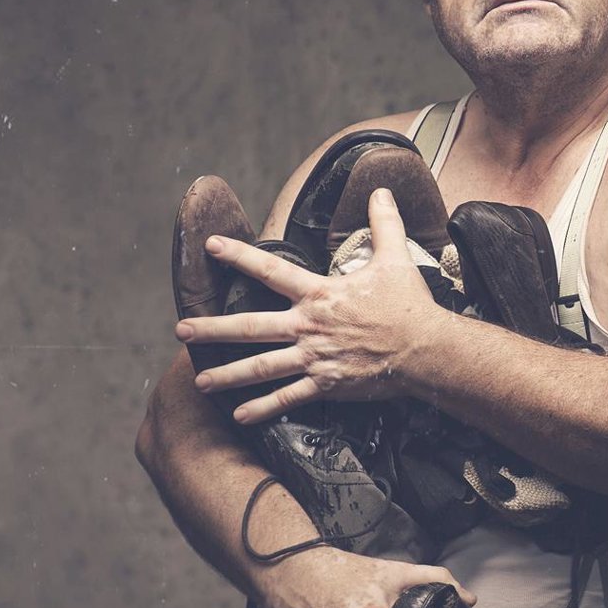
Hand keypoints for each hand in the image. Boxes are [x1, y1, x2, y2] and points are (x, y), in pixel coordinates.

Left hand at [174, 188, 444, 422]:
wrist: (425, 349)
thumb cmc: (409, 305)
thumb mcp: (395, 258)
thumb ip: (384, 224)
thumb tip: (382, 191)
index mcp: (319, 294)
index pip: (270, 270)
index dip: (239, 256)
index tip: (211, 246)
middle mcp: (309, 326)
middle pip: (251, 326)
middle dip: (213, 329)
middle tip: (182, 331)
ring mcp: (315, 358)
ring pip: (262, 367)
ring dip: (228, 374)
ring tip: (200, 381)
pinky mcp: (327, 384)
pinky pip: (289, 398)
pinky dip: (264, 409)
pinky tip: (240, 416)